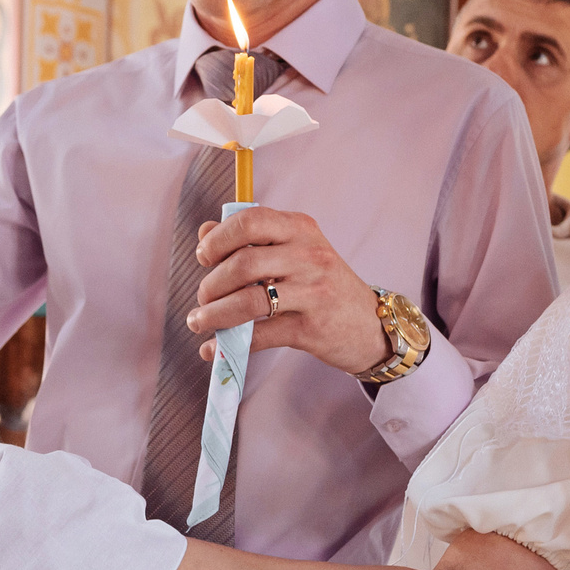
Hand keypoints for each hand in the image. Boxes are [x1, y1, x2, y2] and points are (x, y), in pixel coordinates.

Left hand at [187, 207, 388, 375]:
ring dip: (213, 313)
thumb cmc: (323, 284)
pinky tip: (212, 348)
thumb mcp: (295, 251)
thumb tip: (205, 232)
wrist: (370, 324)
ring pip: (248, 300)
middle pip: (243, 263)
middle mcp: (309, 255)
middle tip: (204, 297)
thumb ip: (251, 238)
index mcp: (301, 228)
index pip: (250, 221)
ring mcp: (312, 292)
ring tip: (199, 321)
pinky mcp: (310, 328)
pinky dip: (228, 344)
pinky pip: (259, 335)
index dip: (218, 240)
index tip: (204, 258)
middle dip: (212, 283)